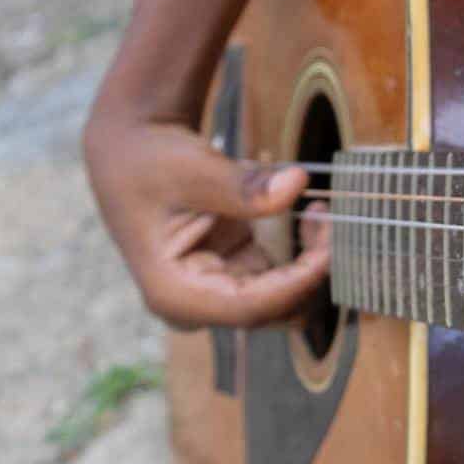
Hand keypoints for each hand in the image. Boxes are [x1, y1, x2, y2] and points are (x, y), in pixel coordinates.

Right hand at [83, 110, 323, 329]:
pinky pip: (284, 278)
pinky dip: (304, 252)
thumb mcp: (193, 169)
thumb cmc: (150, 161)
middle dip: (309, 274)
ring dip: (311, 262)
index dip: (298, 283)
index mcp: (173, 292)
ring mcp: (216, 291)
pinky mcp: (235, 274)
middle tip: (329, 217)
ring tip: (320, 211)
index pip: (250, 307)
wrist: (131, 152)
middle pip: (271, 312)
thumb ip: (244, 186)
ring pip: (285, 299)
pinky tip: (310, 216)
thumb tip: (297, 184)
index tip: (332, 248)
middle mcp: (195, 303)